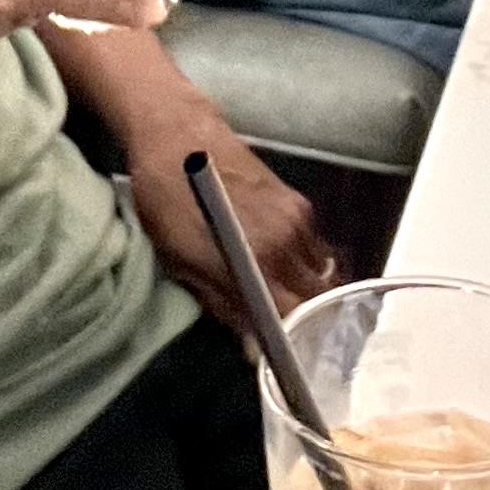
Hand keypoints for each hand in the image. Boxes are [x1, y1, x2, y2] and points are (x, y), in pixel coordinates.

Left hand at [123, 107, 337, 328]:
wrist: (178, 134)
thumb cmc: (167, 200)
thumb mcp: (182, 261)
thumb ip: (224, 305)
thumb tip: (255, 348)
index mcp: (257, 262)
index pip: (296, 320)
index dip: (293, 343)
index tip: (284, 355)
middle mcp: (288, 241)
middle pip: (318, 299)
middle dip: (308, 320)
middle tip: (288, 332)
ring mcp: (298, 218)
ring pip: (322, 273)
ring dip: (309, 290)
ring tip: (285, 298)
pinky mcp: (299, 201)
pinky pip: (316, 247)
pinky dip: (307, 263)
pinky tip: (283, 264)